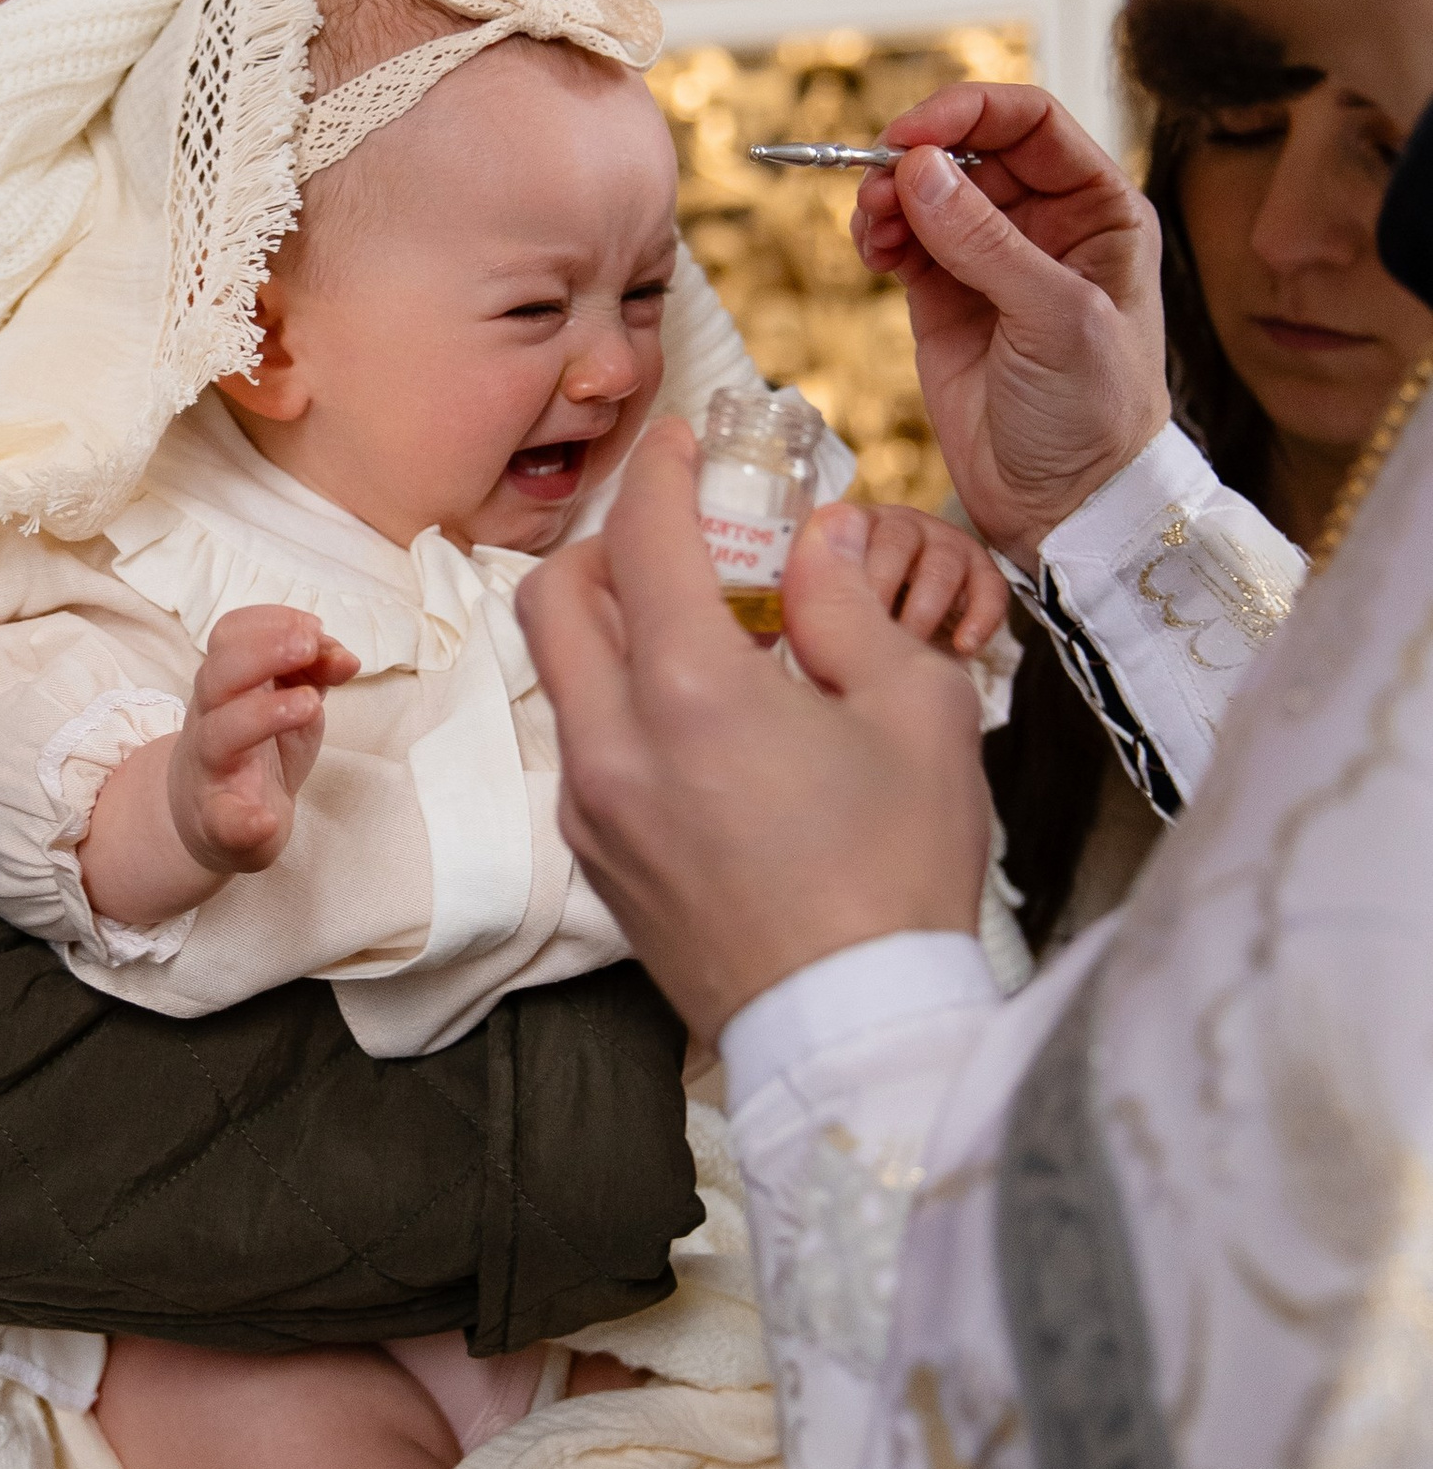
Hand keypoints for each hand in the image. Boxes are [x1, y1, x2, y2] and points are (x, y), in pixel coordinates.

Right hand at [168, 606, 359, 876]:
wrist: (210, 819)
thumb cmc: (255, 747)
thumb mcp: (292, 699)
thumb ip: (316, 671)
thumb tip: (346, 658)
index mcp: (228, 683)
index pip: (230, 635)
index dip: (270, 622)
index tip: (314, 628)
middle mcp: (211, 719)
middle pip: (218, 675)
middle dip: (263, 651)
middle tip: (309, 645)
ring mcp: (211, 769)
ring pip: (219, 734)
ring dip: (264, 714)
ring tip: (310, 704)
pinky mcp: (218, 821)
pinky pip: (222, 819)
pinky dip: (244, 821)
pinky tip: (265, 819)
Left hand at [516, 420, 993, 1042]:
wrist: (852, 1025)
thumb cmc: (900, 872)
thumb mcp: (914, 713)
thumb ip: (853, 609)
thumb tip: (821, 544)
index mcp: (691, 692)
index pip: (642, 538)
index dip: (661, 471)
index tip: (682, 443)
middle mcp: (616, 743)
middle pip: (555, 596)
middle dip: (607, 544)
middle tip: (676, 537)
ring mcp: (594, 807)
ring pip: (558, 674)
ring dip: (605, 625)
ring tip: (693, 628)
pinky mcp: (598, 858)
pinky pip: (582, 744)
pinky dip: (616, 701)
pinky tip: (695, 719)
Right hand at [851, 82, 1168, 567]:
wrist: (1064, 503)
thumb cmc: (1094, 415)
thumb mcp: (1054, 319)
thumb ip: (984, 242)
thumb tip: (918, 169)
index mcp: (1099, 211)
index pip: (1031, 123)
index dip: (968, 113)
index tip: (910, 133)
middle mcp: (1046, 224)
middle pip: (968, 149)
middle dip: (917, 158)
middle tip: (878, 189)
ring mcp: (991, 259)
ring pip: (928, 190)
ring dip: (889, 195)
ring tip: (872, 228)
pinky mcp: (944, 297)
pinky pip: (903, 238)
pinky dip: (879, 233)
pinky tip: (874, 251)